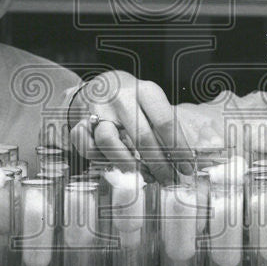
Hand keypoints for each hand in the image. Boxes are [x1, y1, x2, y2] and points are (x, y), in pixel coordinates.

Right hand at [68, 70, 192, 184]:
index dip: (178, 149)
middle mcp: (121, 98)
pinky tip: (114, 164)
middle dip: (158, 165)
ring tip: (142, 174)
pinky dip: (101, 159)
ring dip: (128, 164)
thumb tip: (181, 162)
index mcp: (145, 90)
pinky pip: (87, 147)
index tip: (186, 168)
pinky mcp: (80, 121)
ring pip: (109, 142)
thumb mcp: (152, 103)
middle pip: (142, 137)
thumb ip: (164, 128)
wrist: (99, 86)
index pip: (165, 122)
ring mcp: (98, 109)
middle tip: (168, 179)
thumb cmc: (133, 100)